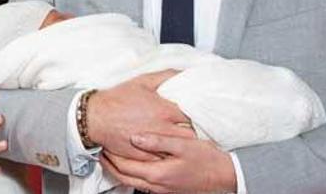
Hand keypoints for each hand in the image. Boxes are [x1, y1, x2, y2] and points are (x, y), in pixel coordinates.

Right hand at [87, 70, 193, 159]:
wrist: (95, 117)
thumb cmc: (118, 99)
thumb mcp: (143, 81)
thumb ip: (166, 76)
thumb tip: (183, 73)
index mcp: (164, 110)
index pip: (192, 116)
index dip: (196, 115)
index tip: (196, 114)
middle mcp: (161, 129)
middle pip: (189, 135)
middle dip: (192, 131)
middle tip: (191, 128)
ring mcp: (153, 144)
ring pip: (177, 149)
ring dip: (181, 145)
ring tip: (182, 141)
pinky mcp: (144, 156)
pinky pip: (163, 159)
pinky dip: (166, 155)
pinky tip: (167, 150)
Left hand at [102, 133, 236, 193]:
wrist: (225, 176)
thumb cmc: (207, 159)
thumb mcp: (183, 145)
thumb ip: (158, 141)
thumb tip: (135, 137)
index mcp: (158, 173)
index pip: (125, 167)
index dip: (111, 156)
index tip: (104, 143)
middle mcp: (157, 185)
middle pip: (124, 178)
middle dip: (110, 165)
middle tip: (101, 151)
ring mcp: (161, 190)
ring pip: (132, 182)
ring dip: (119, 170)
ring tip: (112, 156)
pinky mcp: (167, 189)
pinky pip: (142, 183)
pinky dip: (132, 174)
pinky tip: (134, 163)